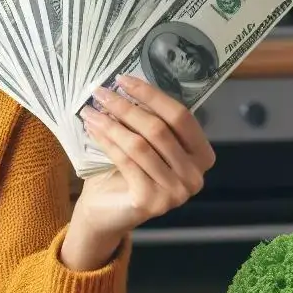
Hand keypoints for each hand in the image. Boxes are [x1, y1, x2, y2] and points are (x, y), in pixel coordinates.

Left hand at [62, 74, 215, 270]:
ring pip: (141, 145)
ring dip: (112, 123)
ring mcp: (177, 192)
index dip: (152, 95)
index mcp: (202, 155)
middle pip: (159, 129)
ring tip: (90, 109)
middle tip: (101, 92)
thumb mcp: (143, 142)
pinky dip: (107, 141)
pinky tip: (92, 128)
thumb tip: (127, 83)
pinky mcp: (153, 202)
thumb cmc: (125, 173)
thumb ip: (146, 120)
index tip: (123, 79)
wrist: (106, 213)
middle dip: (127, 107)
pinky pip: (126, 161)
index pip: (181, 117)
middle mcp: (196, 176)